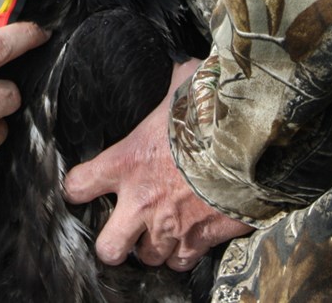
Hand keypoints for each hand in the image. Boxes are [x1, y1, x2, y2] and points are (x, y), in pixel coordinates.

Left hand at [64, 60, 251, 270]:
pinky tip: (189, 238)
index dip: (78, 187)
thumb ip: (170, 82)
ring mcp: (172, 225)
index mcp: (127, 160)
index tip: (84, 186)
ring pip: (148, 258)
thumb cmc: (212, 108)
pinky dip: (184, 254)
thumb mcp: (181, 85)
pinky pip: (183, 262)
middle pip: (109, 247)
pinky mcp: (202, 238)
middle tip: (122, 229)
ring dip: (153, 246)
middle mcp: (142, 200)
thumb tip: (177, 68)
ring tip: (161, 231)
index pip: (79, 185)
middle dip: (112, 242)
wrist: (253, 139)